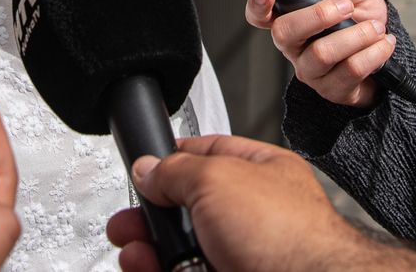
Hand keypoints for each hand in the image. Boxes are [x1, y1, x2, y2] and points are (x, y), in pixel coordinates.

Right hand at [106, 135, 415, 271]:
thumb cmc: (286, 234)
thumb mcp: (217, 178)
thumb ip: (177, 168)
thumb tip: (148, 169)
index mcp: (262, 173)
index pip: (211, 154)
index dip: (174, 159)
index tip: (144, 171)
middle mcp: (254, 216)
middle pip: (190, 211)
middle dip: (153, 217)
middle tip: (129, 224)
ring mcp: (244, 256)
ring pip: (185, 251)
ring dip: (151, 251)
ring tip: (134, 254)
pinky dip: (163, 271)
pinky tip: (148, 269)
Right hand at [243, 0, 393, 108]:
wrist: (386, 59)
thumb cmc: (361, 24)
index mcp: (291, 22)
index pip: (260, 16)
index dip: (257, 5)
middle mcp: (294, 49)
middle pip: (286, 33)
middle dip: (319, 15)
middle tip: (347, 6)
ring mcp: (310, 72)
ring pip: (322, 53)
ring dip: (356, 36)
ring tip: (376, 28)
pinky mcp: (332, 90)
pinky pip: (350, 70)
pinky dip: (373, 53)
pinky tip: (384, 44)